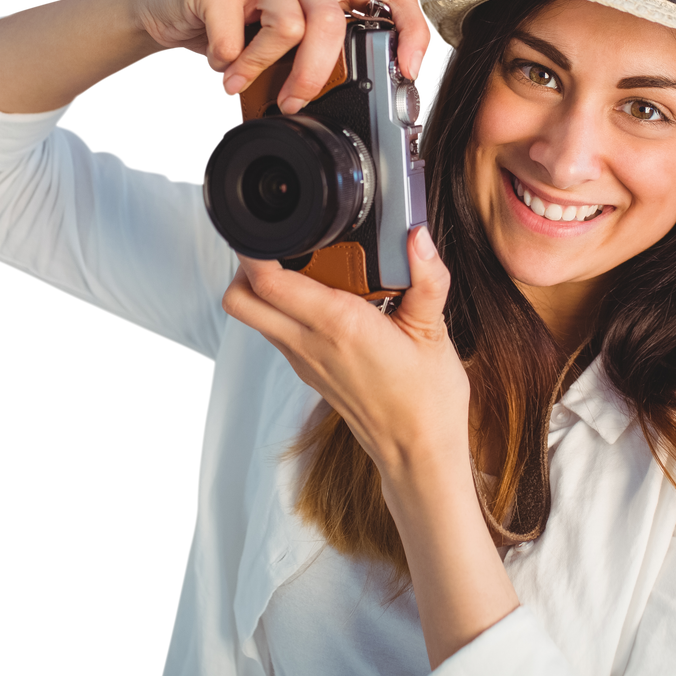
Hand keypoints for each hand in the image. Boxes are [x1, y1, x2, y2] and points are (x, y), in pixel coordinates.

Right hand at [134, 0, 433, 114]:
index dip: (411, 31)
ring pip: (288, 27)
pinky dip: (226, 64)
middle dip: (314, 76)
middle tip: (293, 102)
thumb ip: (323, 58)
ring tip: (239, 78)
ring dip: (260, 69)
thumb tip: (356, 105)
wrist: (169, 6)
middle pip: (332, 21)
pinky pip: (236, 38)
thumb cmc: (237, 25)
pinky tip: (217, 60)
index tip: (407, 71)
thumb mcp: (291, 43)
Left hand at [221, 226, 470, 480]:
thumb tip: (419, 238)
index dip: (257, 247)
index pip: (269, 281)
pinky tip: (322, 297)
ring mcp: (304, 360)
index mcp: (338, 325)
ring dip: (263, 287)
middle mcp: (311, 342)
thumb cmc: (426, 399)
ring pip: (255, 316)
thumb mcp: (435, 332)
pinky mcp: (308, 371)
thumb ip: (428, 279)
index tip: (272, 224)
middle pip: (240, 299)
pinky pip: (278, 332)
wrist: (418, 452)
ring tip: (305, 263)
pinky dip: (284, 309)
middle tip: (280, 241)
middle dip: (246, 264)